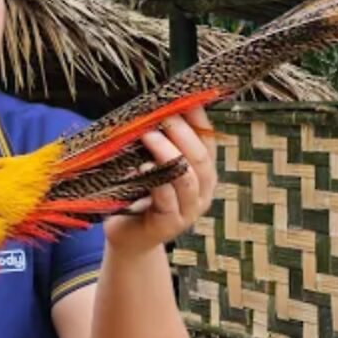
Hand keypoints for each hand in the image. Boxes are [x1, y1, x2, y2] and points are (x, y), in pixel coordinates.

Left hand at [104, 108, 217, 255]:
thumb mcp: (153, 165)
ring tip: (148, 136)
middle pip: (200, 158)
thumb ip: (160, 142)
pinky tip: (143, 167)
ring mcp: (188, 211)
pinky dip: (156, 181)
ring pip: (187, 177)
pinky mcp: (169, 225)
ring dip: (168, 153)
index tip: (185, 98)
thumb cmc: (140, 196)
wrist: (129, 238)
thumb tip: (159, 106)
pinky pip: (167, 199)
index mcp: (203, 174)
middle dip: (182, 133)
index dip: (199, 120)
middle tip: (162, 116)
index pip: (208, 142)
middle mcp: (202, 192)